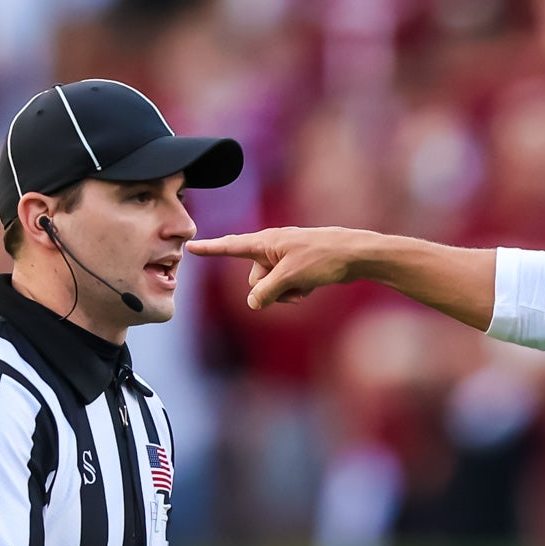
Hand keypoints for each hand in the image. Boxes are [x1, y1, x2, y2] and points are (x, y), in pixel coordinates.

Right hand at [188, 228, 367, 309]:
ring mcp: (284, 259)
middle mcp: (271, 248)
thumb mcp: (290, 277)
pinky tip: (310, 288)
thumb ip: (266, 291)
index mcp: (265, 242)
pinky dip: (294, 292)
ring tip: (304, 288)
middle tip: (291, 287)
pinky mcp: (296, 268)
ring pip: (270, 287)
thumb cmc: (322, 258)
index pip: (231, 246)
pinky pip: (285, 287)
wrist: (353, 254)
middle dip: (267, 290)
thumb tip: (252, 303)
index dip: (210, 249)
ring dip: (284, 294)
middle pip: (254, 279)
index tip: (190, 247)